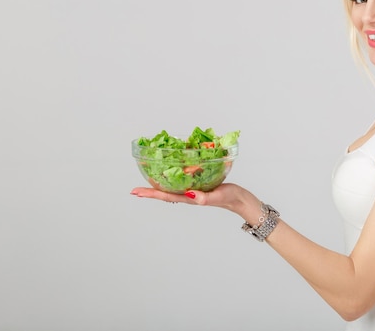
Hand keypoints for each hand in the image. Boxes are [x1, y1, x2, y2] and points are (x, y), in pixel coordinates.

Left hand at [130, 183, 261, 219]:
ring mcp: (193, 191)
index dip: (150, 193)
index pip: (165, 195)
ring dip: (159, 186)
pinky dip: (173, 178)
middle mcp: (188, 195)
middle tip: (134, 190)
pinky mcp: (199, 185)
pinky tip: (171, 174)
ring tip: (147, 181)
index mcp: (190, 198)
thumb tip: (190, 195)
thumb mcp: (217, 195)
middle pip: (164, 193)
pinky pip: (182, 182)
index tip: (135, 192)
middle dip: (149, 191)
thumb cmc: (230, 198)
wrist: (241, 200)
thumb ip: (204, 197)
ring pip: (172, 188)